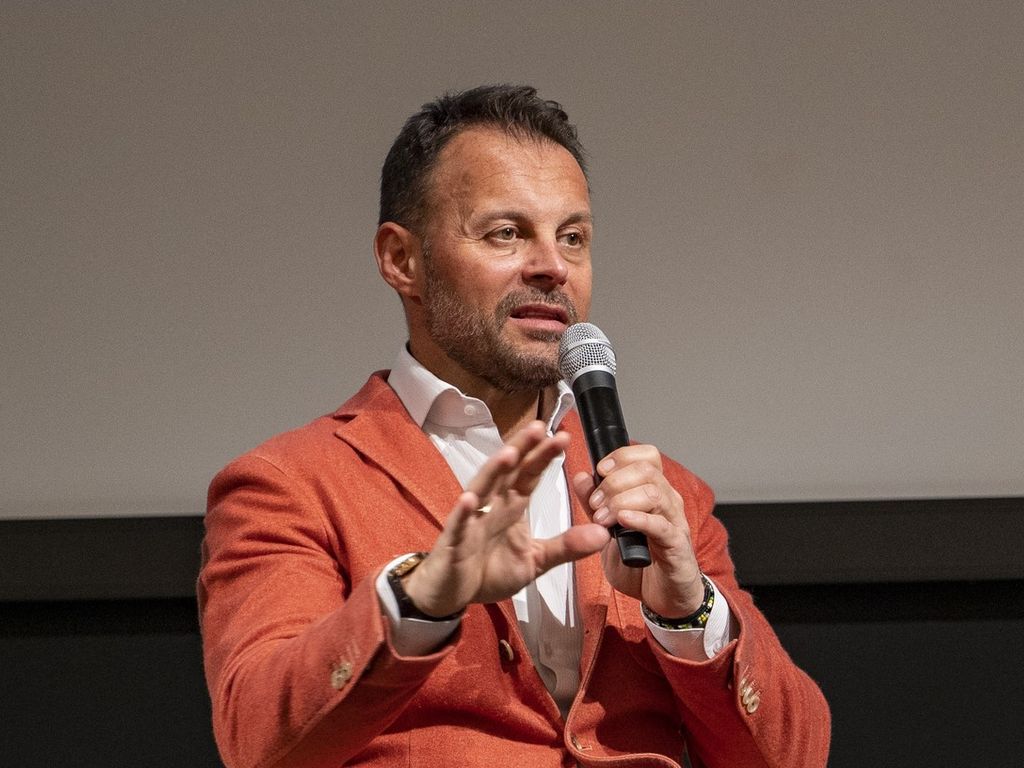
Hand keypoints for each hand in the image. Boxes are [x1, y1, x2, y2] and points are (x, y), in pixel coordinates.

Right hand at [404, 421, 608, 616]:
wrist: (453, 593)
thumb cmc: (491, 571)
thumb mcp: (536, 560)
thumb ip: (567, 546)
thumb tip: (604, 535)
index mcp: (512, 506)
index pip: (530, 475)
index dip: (544, 456)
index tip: (564, 437)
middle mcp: (492, 505)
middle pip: (508, 472)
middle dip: (522, 449)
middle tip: (540, 427)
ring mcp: (471, 520)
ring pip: (483, 489)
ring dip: (494, 471)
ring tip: (509, 453)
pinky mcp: (454, 541)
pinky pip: (459, 524)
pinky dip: (463, 512)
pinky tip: (470, 499)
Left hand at [573, 445, 704, 617]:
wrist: (663, 598)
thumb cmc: (640, 562)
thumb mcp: (607, 530)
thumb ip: (594, 503)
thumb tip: (582, 477)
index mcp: (653, 491)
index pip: (646, 456)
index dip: (621, 457)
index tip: (599, 470)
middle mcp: (667, 501)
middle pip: (646, 470)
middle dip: (613, 482)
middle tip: (595, 504)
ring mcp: (675, 522)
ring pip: (653, 492)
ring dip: (621, 501)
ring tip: (603, 519)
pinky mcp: (677, 546)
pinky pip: (662, 525)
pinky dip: (639, 519)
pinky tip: (622, 522)